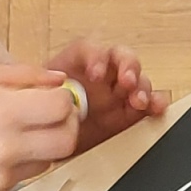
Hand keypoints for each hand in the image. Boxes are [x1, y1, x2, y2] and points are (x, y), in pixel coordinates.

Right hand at [0, 63, 82, 190]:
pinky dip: (22, 162)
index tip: (56, 96)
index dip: (64, 99)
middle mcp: (6, 147)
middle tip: (53, 116)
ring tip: (18, 132)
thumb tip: (61, 82)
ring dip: (44, 145)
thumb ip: (26, 76)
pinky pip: (26, 176)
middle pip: (66, 141)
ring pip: (50, 161)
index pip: (61, 108)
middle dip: (66, 125)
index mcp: (3, 112)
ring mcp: (2, 175)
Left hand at [44, 37, 165, 148]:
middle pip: (121, 58)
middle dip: (127, 66)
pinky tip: (156, 108)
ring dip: (141, 86)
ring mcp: (117, 94)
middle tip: (126, 81)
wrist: (46, 140)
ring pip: (138, 79)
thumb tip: (37, 90)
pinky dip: (156, 104)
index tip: (96, 74)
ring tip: (139, 100)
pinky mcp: (130, 113)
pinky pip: (149, 103)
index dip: (96, 56)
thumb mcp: (34, 99)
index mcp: (76, 66)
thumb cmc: (40, 114)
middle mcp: (100, 76)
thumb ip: (38, 91)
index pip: (89, 49)